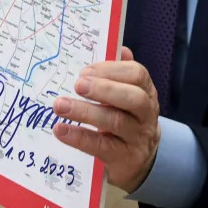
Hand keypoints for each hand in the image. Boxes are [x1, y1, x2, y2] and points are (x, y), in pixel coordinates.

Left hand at [52, 46, 160, 192]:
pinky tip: (60, 130)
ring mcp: (137, 137)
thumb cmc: (126, 118)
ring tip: (60, 105)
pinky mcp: (124, 158)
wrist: (139, 159)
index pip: (137, 74)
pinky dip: (79, 137)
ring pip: (115, 122)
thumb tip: (119, 48)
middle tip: (78, 84)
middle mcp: (146, 113)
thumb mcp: (127, 95)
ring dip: (85, 112)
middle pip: (132, 98)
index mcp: (147, 91)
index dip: (112, 69)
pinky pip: (101, 147)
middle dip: (104, 89)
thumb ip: (121, 73)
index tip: (85, 70)